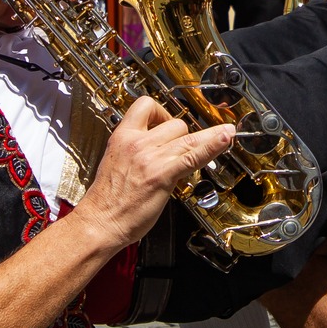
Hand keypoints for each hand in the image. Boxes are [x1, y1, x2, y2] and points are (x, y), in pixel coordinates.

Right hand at [73, 98, 239, 248]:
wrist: (99, 222)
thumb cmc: (106, 200)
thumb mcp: (118, 163)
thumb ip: (138, 152)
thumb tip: (160, 149)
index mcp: (122, 137)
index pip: (145, 105)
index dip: (162, 111)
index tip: (168, 119)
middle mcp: (137, 142)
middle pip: (174, 123)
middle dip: (183, 135)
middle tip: (186, 150)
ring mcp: (151, 158)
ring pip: (188, 136)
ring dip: (209, 136)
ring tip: (227, 134)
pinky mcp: (162, 174)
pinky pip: (194, 154)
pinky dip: (214, 145)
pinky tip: (226, 138)